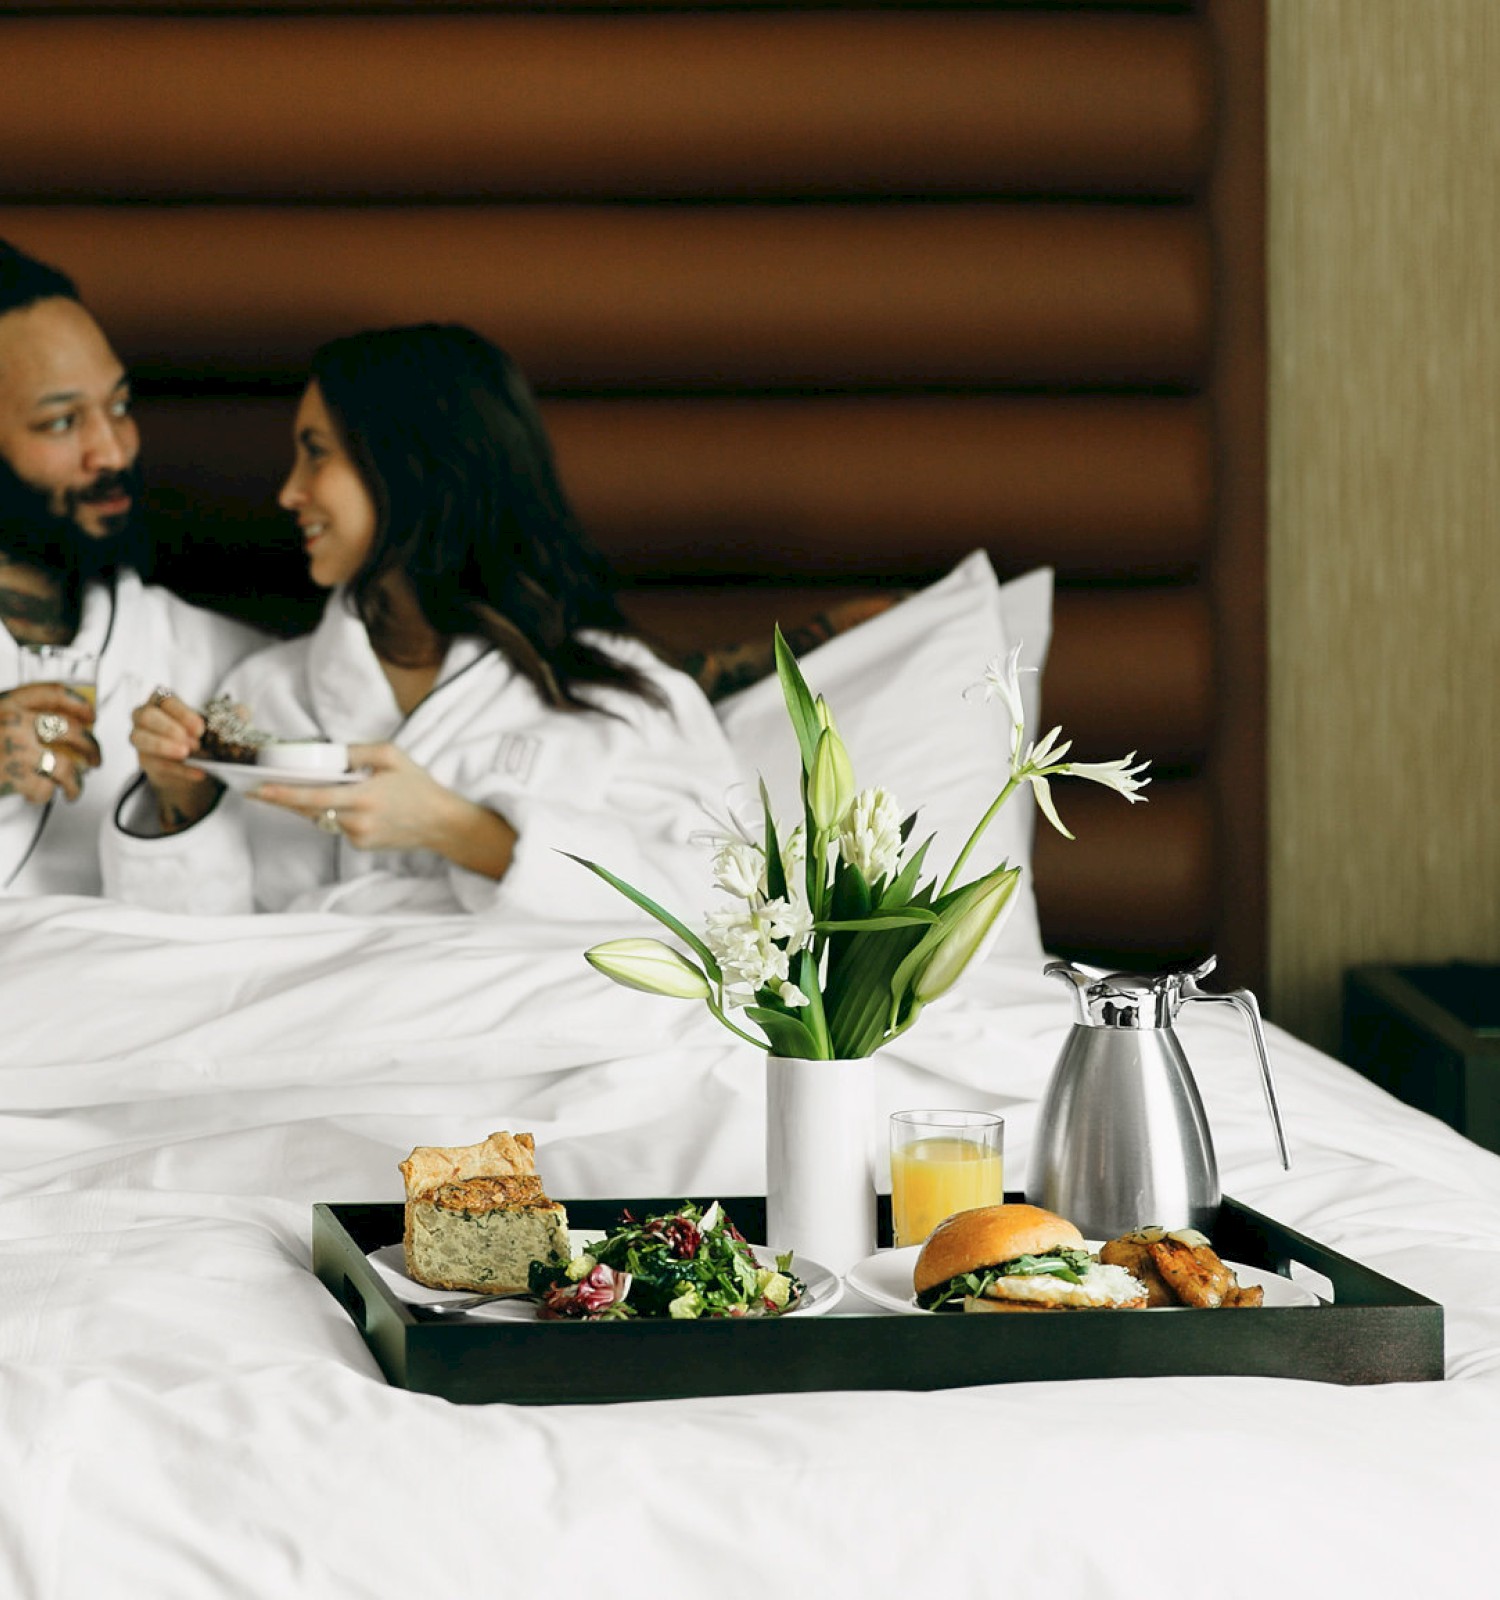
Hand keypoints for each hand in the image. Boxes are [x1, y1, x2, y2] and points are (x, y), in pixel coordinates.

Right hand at [0, 684, 100, 804]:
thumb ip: (16, 716)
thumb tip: (58, 728)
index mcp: (7, 702)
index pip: (53, 693)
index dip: (79, 703)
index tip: (92, 715)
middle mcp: (14, 721)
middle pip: (72, 731)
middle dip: (91, 747)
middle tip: (94, 759)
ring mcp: (15, 749)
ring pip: (65, 766)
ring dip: (76, 781)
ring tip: (73, 788)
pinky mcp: (12, 775)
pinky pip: (44, 788)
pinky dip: (46, 795)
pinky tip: (41, 794)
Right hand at [129, 688, 219, 830]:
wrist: (199, 765)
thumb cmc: (205, 736)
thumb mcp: (222, 724)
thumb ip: (233, 715)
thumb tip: (243, 711)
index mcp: (163, 701)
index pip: (165, 699)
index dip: (181, 713)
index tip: (201, 729)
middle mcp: (145, 716)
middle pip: (145, 716)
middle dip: (168, 729)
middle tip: (193, 743)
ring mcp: (141, 739)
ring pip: (139, 738)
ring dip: (163, 746)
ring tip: (187, 754)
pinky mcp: (145, 761)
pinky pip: (155, 764)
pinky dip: (178, 769)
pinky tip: (199, 773)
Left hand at [252, 742, 516, 878]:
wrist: (441, 823)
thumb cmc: (418, 785)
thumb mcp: (392, 755)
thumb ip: (356, 752)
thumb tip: (329, 753)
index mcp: (363, 797)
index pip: (313, 796)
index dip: (282, 794)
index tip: (258, 789)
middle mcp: (357, 821)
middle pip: (309, 810)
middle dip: (283, 799)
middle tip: (258, 790)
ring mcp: (358, 837)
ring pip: (322, 818)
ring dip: (314, 805)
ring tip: (315, 790)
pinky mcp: (361, 846)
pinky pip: (338, 827)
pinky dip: (337, 814)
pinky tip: (355, 806)